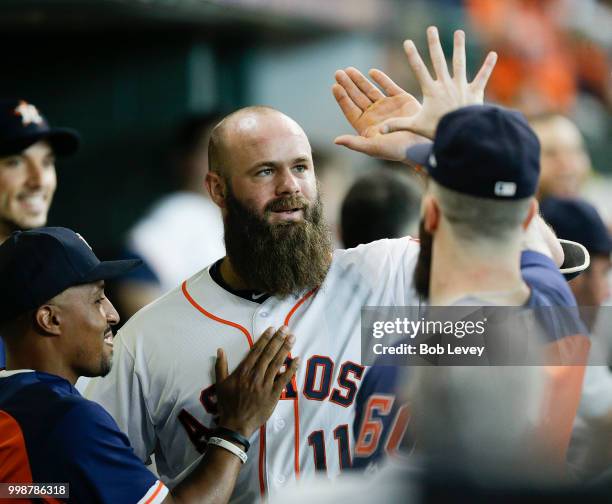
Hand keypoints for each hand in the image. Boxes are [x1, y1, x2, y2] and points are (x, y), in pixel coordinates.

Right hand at [214, 326, 298, 437]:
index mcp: (243, 371)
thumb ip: (221, 366)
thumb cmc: (227, 404)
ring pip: (277, 363)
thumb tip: (220, 350)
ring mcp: (265, 384)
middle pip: (268, 354)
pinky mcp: (274, 394)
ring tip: (292, 338)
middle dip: (278, 339)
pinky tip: (297, 360)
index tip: (272, 329)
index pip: (256, 351)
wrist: (236, 424)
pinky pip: (284, 379)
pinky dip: (291, 369)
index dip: (265, 339)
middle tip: (286, 328)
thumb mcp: (220, 384)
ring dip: (285, 349)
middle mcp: (256, 375)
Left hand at [333, 66, 425, 160]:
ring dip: (359, 80)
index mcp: (366, 126)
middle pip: (357, 97)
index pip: (350, 110)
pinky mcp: (401, 99)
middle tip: (338, 73)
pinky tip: (371, 72)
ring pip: (370, 90)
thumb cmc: (395, 150)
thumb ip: (354, 143)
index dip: (342, 98)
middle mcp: (374, 115)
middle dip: (348, 85)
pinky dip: (381, 78)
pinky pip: (388, 86)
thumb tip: (335, 141)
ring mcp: (387, 106)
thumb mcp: (373, 148)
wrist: (420, 145)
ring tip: (349, 70)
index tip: (335, 86)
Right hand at [378, 27, 496, 138]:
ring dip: (459, 47)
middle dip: (434, 44)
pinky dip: (488, 66)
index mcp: (431, 91)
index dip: (412, 55)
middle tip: (431, 29)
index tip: (407, 42)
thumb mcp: (416, 126)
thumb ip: (398, 125)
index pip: (419, 70)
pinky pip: (482, 77)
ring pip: (460, 63)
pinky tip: (493, 54)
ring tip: (458, 32)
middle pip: (439, 60)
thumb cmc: (438, 130)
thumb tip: (380, 131)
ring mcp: (461, 86)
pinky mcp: (475, 92)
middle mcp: (446, 85)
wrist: (462, 133)